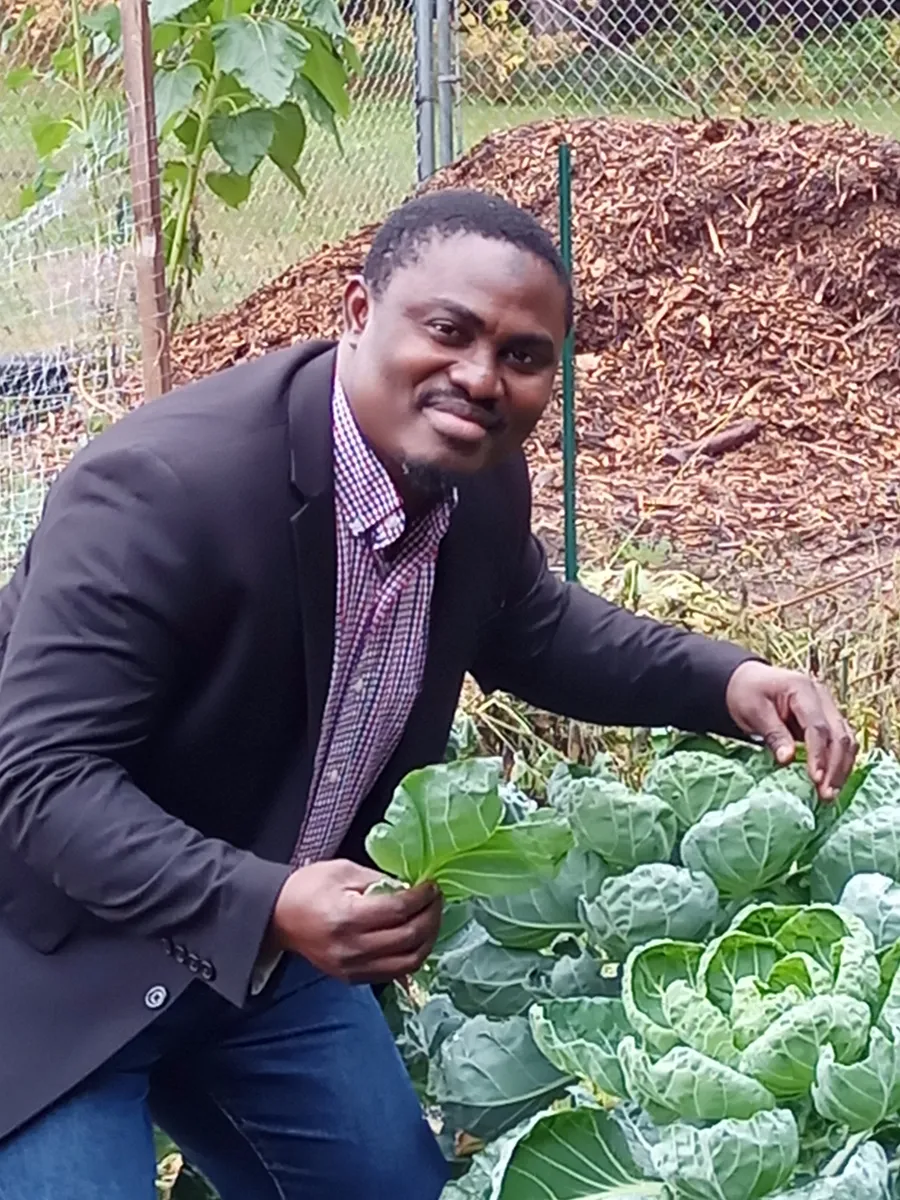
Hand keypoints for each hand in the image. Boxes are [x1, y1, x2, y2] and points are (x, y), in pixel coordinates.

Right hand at [267, 859, 442, 983]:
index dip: (422, 898)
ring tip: (430, 919)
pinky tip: (416, 938)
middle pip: (408, 938)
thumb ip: (379, 880)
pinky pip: (394, 973)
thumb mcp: (343, 871)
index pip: (399, 911)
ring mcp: (353, 968)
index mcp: (348, 917)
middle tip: (436, 900)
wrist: (279, 918)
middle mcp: (352, 948)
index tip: (432, 886)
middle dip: (431, 917)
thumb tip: (410, 888)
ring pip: (408, 962)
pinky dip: (412, 956)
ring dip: (427, 940)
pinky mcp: (353, 978)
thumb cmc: (308, 888)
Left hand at [725, 660, 856, 801]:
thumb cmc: (747, 694)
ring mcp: (828, 708)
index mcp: (803, 689)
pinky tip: (832, 782)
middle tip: (826, 794)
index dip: (819, 754)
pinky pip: (841, 742)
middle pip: (840, 735)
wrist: (747, 681)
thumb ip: (773, 734)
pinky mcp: (827, 721)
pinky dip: (839, 762)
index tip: (815, 779)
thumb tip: (788, 759)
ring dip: (842, 768)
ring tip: (830, 794)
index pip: (818, 726)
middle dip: (835, 767)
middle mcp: (822, 698)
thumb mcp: (753, 711)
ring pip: (847, 740)